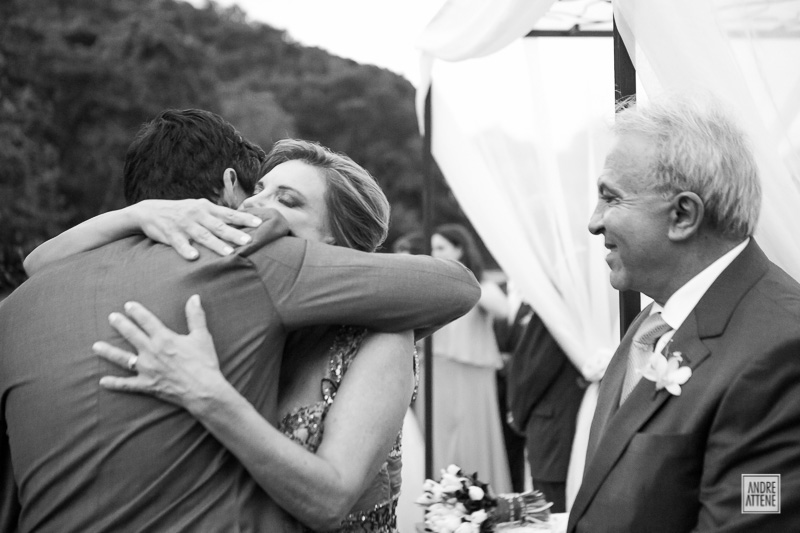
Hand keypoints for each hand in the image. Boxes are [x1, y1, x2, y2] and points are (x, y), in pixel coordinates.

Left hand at [93, 295, 228, 411]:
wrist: (203, 390)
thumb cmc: (204, 362)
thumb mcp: (202, 336)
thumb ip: (195, 316)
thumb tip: (194, 297)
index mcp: (164, 338)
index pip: (147, 320)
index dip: (137, 312)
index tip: (128, 306)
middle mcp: (151, 351)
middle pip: (131, 335)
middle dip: (120, 324)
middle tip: (111, 317)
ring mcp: (146, 369)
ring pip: (122, 358)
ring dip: (108, 351)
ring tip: (96, 346)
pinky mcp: (147, 385)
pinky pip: (126, 384)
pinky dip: (114, 383)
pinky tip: (103, 381)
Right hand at [131, 199, 262, 259]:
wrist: (150, 211)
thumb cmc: (183, 212)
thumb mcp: (200, 208)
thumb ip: (218, 215)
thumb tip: (242, 220)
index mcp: (207, 208)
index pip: (229, 213)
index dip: (244, 219)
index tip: (259, 223)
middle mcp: (197, 214)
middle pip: (219, 225)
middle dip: (234, 234)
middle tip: (248, 242)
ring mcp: (184, 225)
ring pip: (203, 235)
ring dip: (216, 244)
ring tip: (229, 253)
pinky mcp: (171, 234)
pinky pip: (180, 243)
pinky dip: (186, 250)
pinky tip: (194, 257)